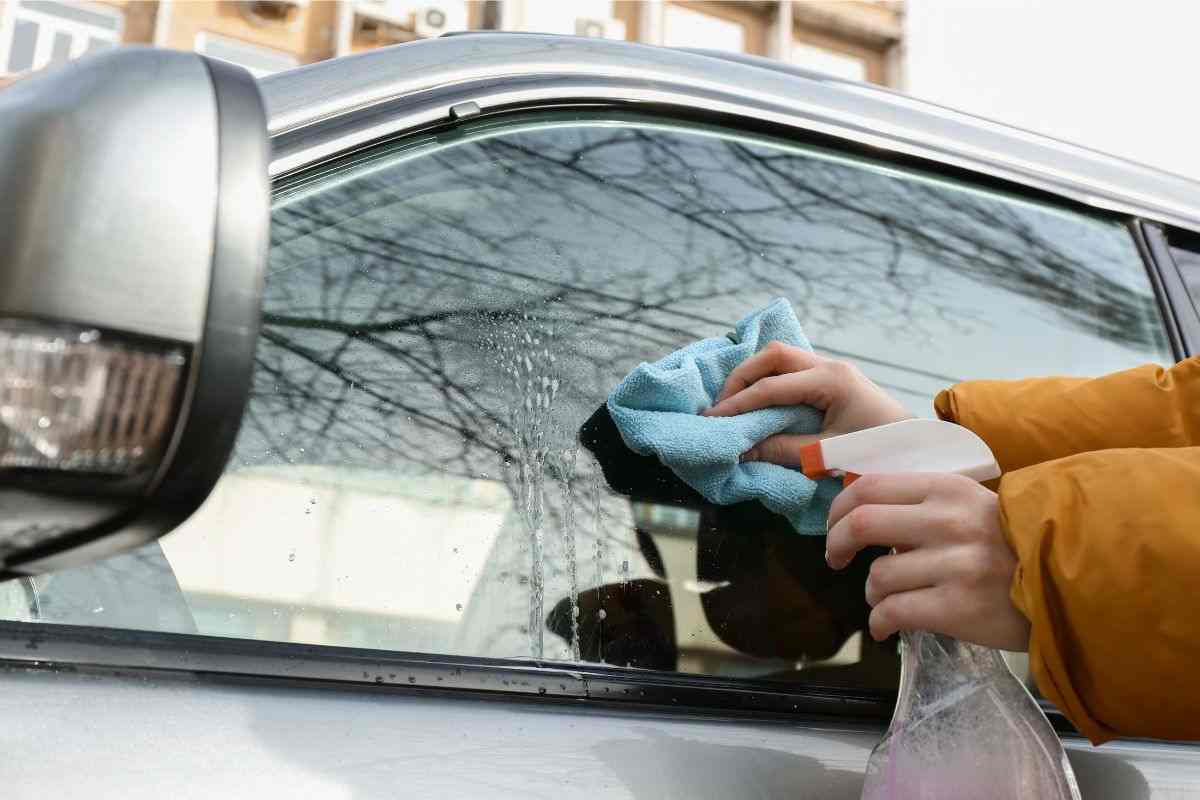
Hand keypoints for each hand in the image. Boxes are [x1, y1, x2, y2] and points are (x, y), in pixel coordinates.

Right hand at [701, 343, 910, 463]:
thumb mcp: (828, 456)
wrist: (919, 452)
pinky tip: (757, 401)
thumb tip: (740, 449)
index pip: (771, 387)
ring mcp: (832, 369)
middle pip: (773, 356)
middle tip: (720, 406)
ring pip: (781, 358)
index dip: (738, 404)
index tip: (713, 420)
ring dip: (754, 376)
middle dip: (742, 378)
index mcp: (831, 381)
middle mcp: (830, 366)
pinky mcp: (833, 380)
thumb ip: (783, 450)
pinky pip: (791, 370)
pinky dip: (769, 381)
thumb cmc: (880, 453)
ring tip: (733, 403)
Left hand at [826, 472, 1029, 650]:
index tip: (834, 527)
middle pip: (861, 524)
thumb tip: (861, 514)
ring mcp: (955, 565)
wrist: (1070, 584)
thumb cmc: (1012, 545)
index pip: (869, 487)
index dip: (838, 508)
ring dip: (872, 592)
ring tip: (887, 599)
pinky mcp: (958, 607)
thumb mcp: (972, 505)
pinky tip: (885, 627)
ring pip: (878, 576)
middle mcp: (948, 522)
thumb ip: (923, 505)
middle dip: (836, 544)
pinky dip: (880, 622)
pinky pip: (894, 612)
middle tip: (836, 560)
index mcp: (947, 489)